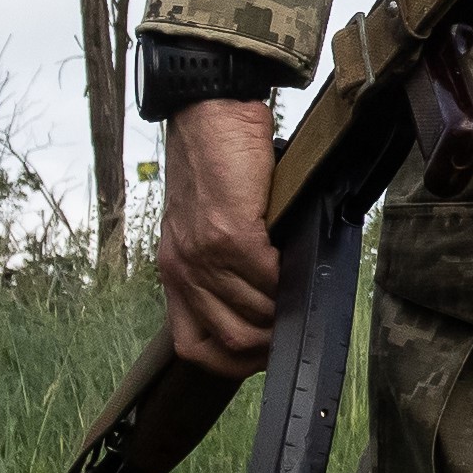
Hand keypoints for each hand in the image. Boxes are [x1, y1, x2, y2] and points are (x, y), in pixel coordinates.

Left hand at [158, 99, 279, 376]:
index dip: (232, 360)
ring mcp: (203, 255)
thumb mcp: (206, 228)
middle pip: (231, 342)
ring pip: (254, 315)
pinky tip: (295, 263)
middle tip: (292, 323)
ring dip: (283, 309)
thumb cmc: (216, 165)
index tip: (262, 351)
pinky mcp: (229, 233)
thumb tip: (267, 304)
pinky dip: (289, 280)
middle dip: (268, 344)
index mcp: (174, 273)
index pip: (195, 348)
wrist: (208, 112)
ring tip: (298, 290)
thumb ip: (224, 269)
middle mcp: (182, 270)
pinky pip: (267, 280)